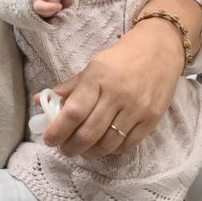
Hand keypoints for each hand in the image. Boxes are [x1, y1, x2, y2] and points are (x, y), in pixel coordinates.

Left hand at [42, 15, 189, 157]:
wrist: (160, 49)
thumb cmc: (122, 58)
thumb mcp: (93, 66)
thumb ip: (69, 87)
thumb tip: (41, 101)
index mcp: (98, 77)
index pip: (73, 112)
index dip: (57, 131)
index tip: (49, 140)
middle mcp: (118, 94)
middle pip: (88, 133)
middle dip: (71, 147)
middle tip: (64, 149)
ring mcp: (136, 108)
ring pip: (107, 143)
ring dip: (90, 152)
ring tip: (83, 150)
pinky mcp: (151, 119)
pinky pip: (127, 145)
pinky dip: (111, 150)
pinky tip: (104, 145)